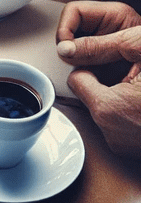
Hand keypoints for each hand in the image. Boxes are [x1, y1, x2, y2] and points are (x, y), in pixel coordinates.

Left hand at [56, 1, 140, 158]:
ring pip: (110, 112)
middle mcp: (112, 132)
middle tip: (138, 79)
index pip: (78, 80)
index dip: (95, 67)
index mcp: (108, 108)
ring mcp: (126, 146)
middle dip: (110, 85)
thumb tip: (68, 49)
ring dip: (125, 101)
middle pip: (93, 97)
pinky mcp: (138, 154)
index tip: (112, 63)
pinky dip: (136, 116)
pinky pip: (126, 127)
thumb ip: (102, 48)